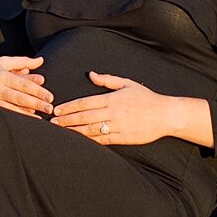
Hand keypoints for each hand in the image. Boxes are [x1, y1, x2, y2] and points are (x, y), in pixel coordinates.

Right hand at [0, 56, 51, 116]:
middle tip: (50, 108)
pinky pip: (3, 113)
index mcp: (2, 74)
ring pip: (12, 107)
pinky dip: (15, 117)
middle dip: (36, 103)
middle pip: (20, 96)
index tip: (50, 97)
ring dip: (27, 113)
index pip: (23, 83)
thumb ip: (22, 62)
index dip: (38, 90)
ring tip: (41, 118)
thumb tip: (41, 61)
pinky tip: (24, 120)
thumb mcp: (1, 61)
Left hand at [51, 72, 184, 145]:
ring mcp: (117, 127)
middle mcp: (112, 113)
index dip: (69, 106)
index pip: (85, 102)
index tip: (57, 109)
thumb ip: (107, 80)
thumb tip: (90, 74)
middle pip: (84, 117)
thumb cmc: (146, 98)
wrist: (165, 115)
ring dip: (73, 131)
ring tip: (60, 132)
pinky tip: (78, 141)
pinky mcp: (122, 138)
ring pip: (90, 130)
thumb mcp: (127, 83)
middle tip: (51, 123)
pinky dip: (88, 141)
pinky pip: (102, 141)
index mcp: (112, 99)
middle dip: (66, 120)